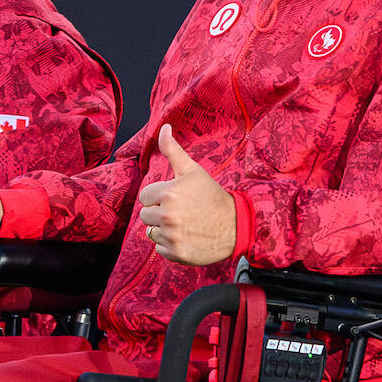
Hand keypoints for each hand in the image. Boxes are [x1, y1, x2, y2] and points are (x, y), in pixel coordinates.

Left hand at [137, 124, 236, 265]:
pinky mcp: (177, 253)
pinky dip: (170, 245)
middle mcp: (168, 216)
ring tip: (184, 223)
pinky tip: (186, 237)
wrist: (235, 224)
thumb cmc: (211, 195)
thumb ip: (173, 150)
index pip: (145, 196)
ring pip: (151, 232)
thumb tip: (163, 127)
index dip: (159, 196)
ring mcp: (172, 236)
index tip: (176, 197)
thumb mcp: (193, 170)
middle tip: (181, 211)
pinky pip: (160, 249)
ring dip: (163, 229)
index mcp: (168, 193)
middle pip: (145, 215)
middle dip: (159, 212)